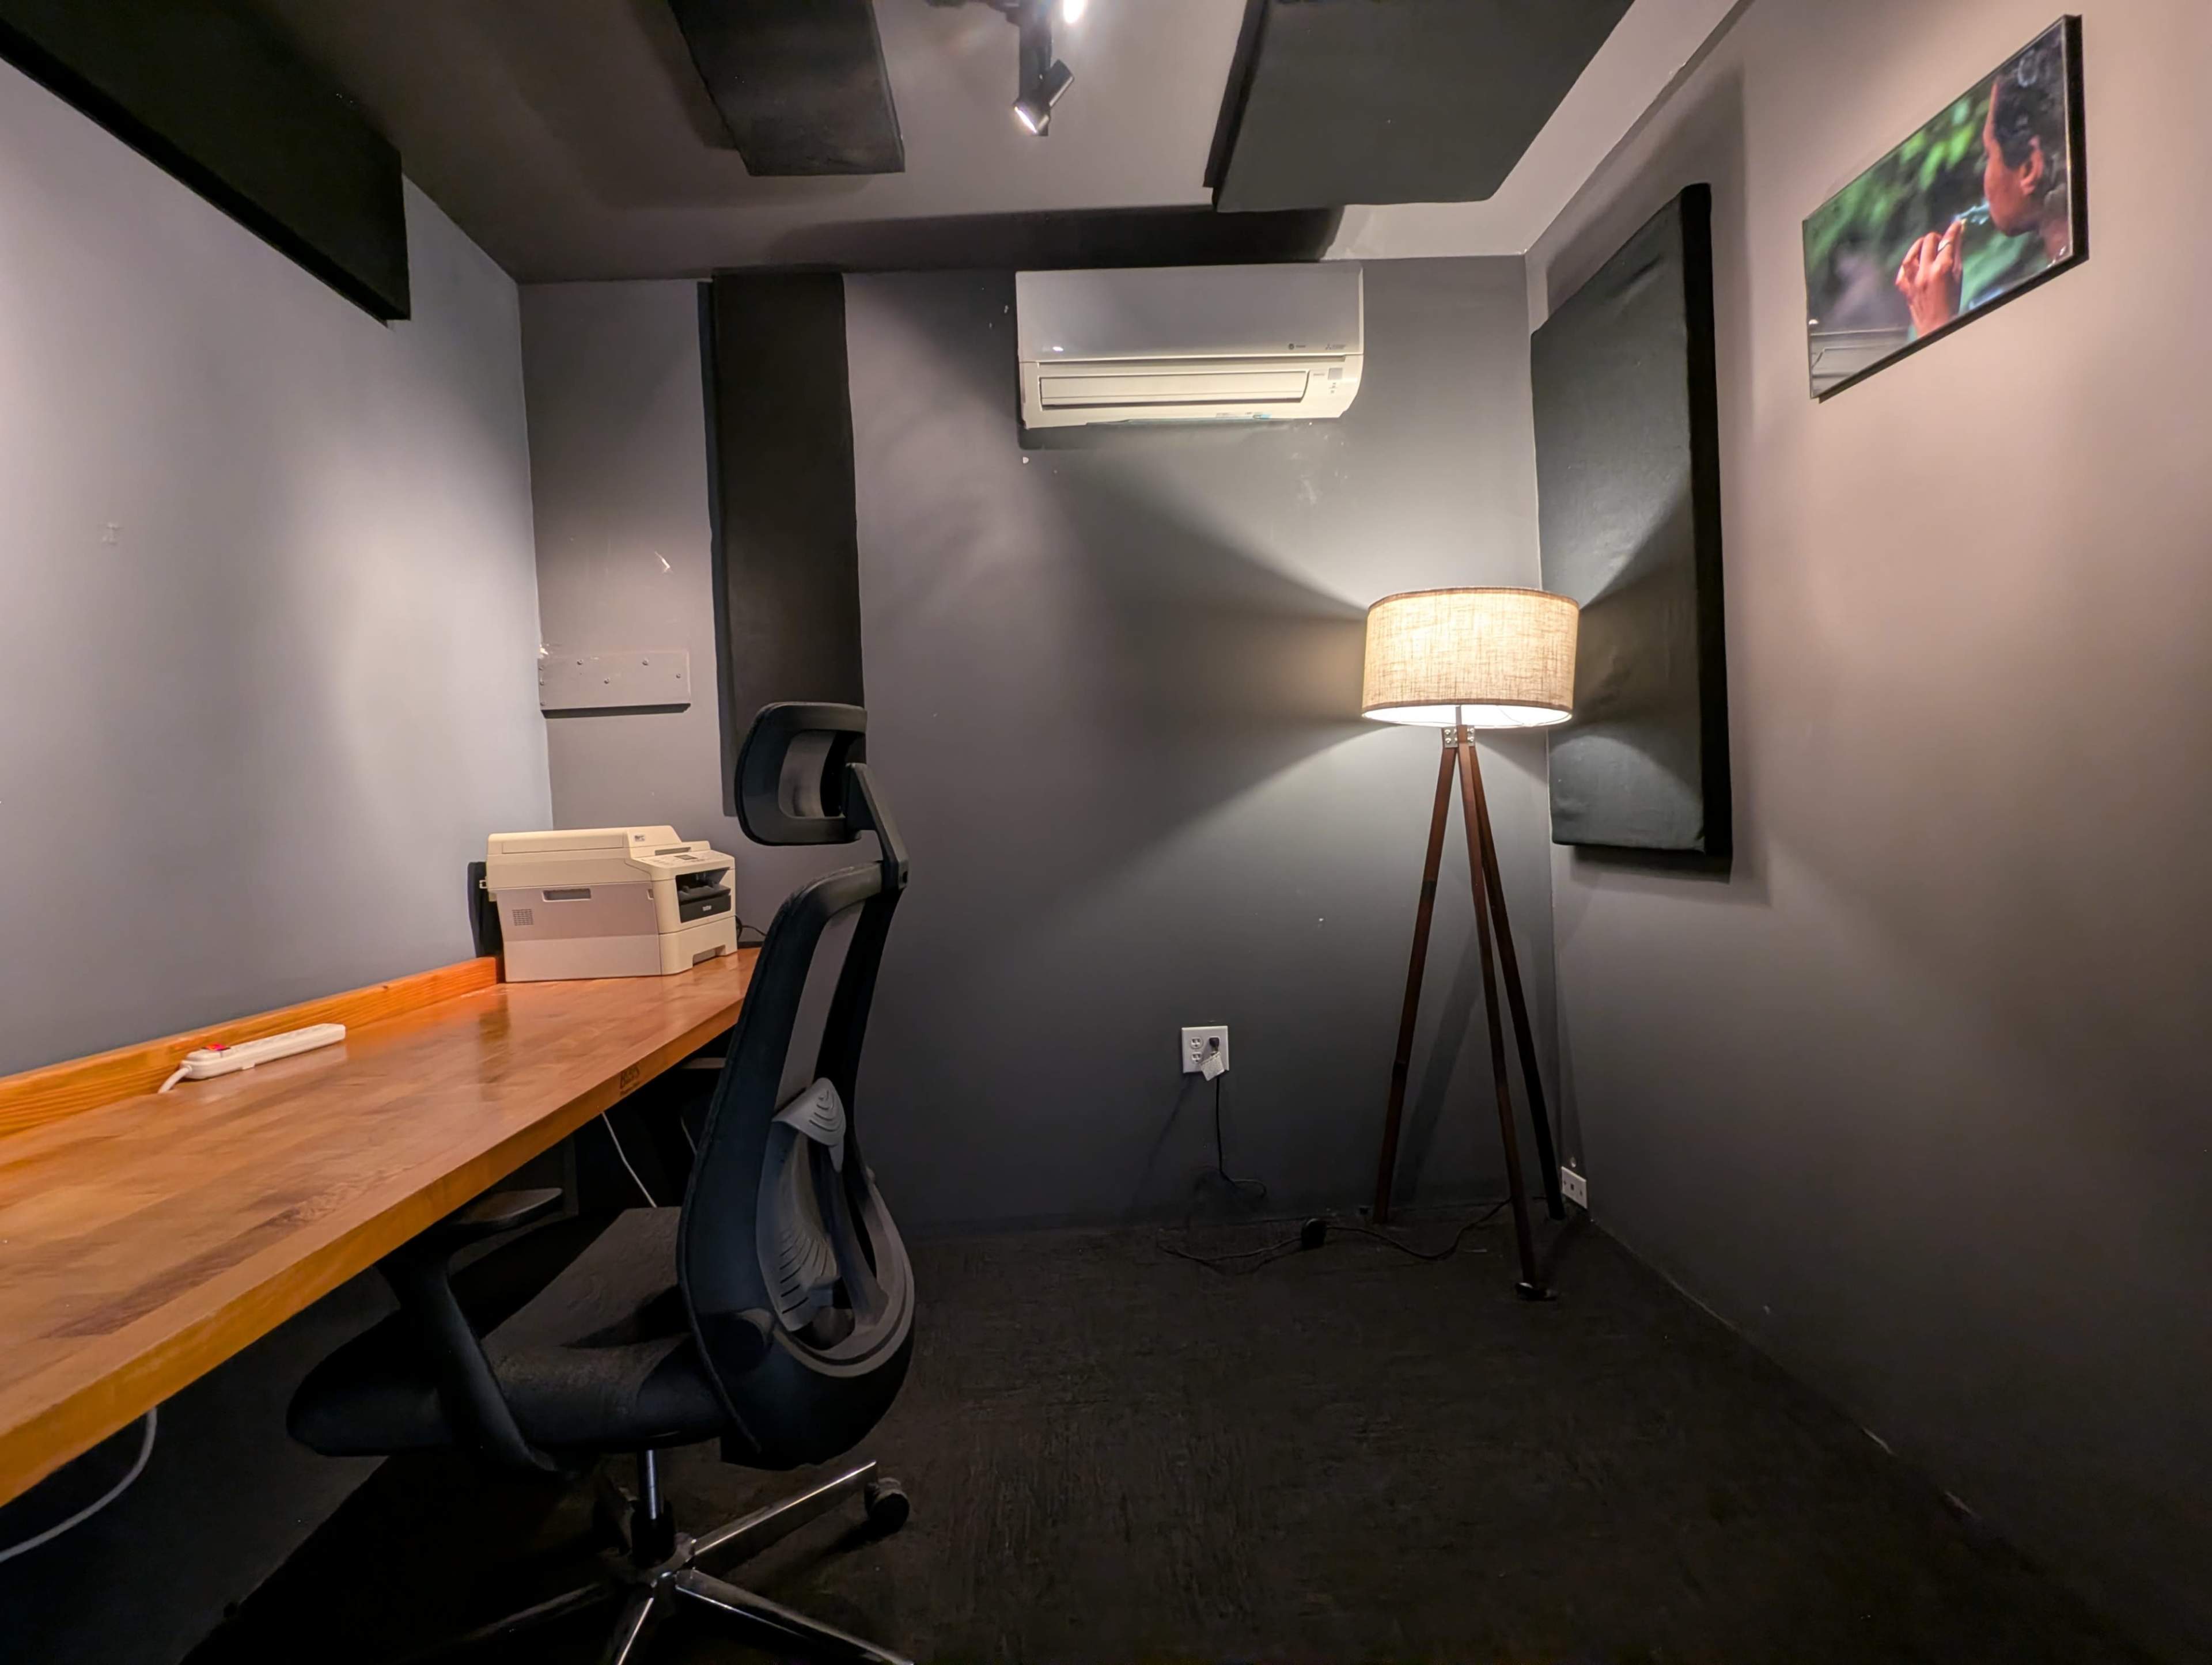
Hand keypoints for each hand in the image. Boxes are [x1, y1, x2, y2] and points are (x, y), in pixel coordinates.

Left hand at [1895, 222, 1965, 336]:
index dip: (1953, 230)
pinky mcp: (1903, 286)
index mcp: (1942, 268)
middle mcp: (1925, 271)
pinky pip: (1902, 268)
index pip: (1948, 241)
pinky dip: (1909, 261)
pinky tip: (1915, 260)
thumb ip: (1957, 253)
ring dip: (1919, 245)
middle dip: (1935, 237)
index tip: (1957, 224)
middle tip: (1940, 240)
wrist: (1936, 324)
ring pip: (1912, 253)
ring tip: (1926, 245)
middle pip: (1928, 242)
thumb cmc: (1952, 301)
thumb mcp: (1958, 275)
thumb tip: (1959, 233)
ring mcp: (1912, 279)